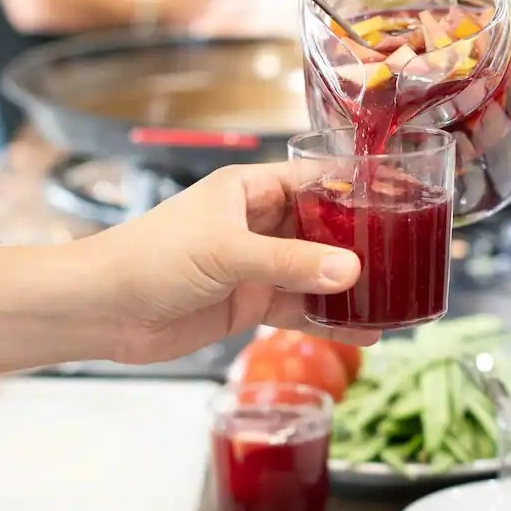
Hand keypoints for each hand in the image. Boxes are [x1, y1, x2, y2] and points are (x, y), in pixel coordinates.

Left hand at [89, 163, 377, 365]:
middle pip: (322, 227)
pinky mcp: (248, 303)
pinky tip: (362, 332)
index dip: (353, 187)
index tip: (398, 197)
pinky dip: (328, 319)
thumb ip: (289, 262)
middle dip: (360, 241)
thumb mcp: (226, 252)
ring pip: (314, 271)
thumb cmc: (152, 257)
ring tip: (395, 296)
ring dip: (349, 285)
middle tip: (408, 252)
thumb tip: (352, 269)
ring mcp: (255, 265)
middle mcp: (257, 222)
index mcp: (249, 189)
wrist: (102, 310)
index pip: (314, 179)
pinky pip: (298, 308)